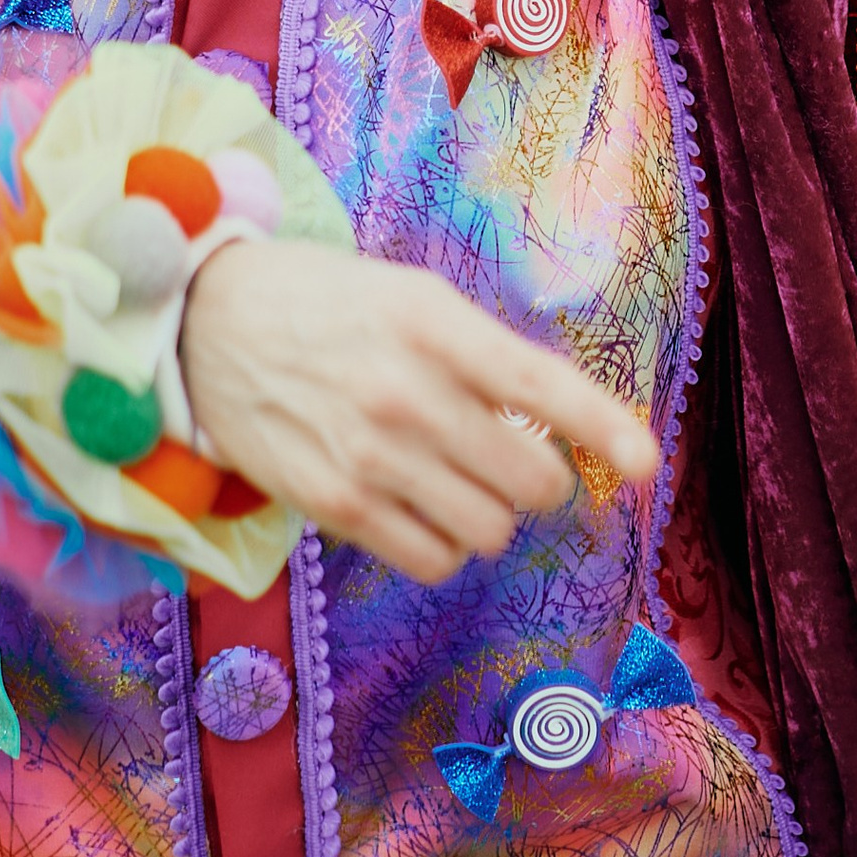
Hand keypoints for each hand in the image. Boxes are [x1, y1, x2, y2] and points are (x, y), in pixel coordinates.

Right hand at [181, 240, 657, 583]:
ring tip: (461, 481)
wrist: (208, 323)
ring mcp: (369, 457)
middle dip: (541, 478)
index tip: (648, 464)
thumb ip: (482, 355)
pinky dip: (445, 545)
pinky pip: (431, 560)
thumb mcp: (413, 296)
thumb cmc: (329, 302)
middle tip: (516, 457)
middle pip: (530, 481)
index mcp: (434, 323)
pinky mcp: (333, 506)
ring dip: (493, 514)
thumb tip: (554, 425)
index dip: (605, 429)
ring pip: (488, 531)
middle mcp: (407, 394)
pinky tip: (424, 509)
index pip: (543, 386)